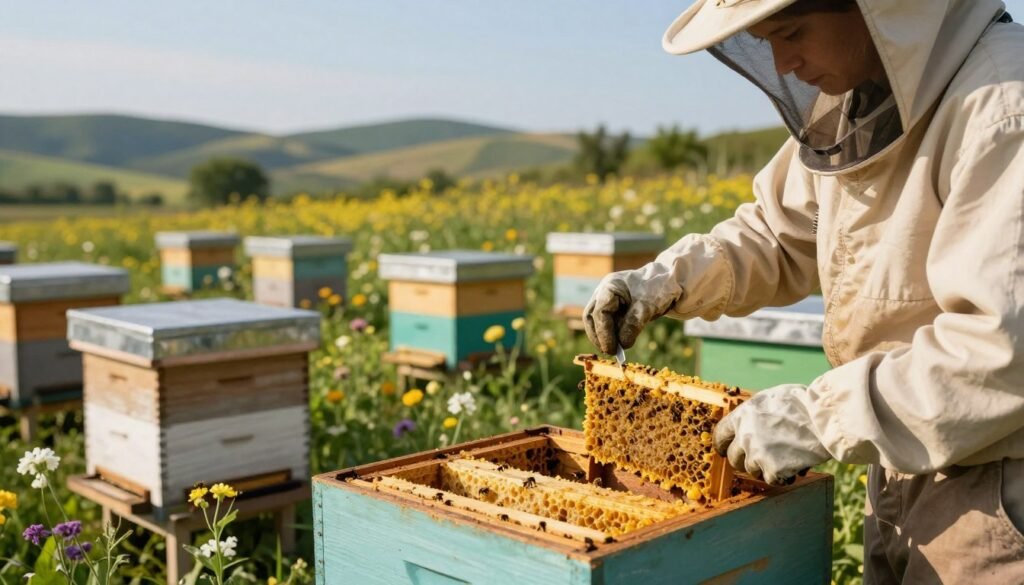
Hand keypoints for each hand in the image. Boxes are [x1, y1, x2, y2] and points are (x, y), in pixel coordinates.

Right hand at [583, 270, 674, 354]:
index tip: (612, 349)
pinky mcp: (614, 308)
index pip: (600, 312)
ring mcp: (608, 300)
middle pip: (591, 317)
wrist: (669, 281)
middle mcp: (604, 292)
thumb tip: (622, 344)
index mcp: (610, 286)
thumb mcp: (647, 306)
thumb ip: (633, 324)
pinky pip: (608, 323)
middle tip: (610, 352)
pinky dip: (612, 334)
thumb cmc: (657, 288)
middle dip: (598, 336)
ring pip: (596, 321)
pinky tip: (620, 344)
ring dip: (603, 337)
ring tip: (615, 350)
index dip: (603, 332)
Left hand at [713, 384, 829, 484]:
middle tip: (761, 458)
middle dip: (745, 460)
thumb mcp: (771, 398)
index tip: (724, 450)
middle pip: (734, 458)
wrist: (825, 418)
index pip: (720, 435)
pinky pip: (772, 480)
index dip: (723, 445)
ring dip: (766, 468)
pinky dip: (783, 476)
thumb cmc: (803, 404)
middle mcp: (745, 435)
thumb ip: (755, 413)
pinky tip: (795, 467)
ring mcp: (758, 454)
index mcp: (742, 415)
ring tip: (785, 457)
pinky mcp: (773, 469)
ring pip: (752, 470)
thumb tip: (747, 422)